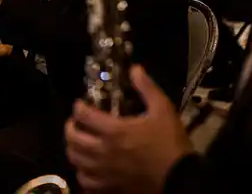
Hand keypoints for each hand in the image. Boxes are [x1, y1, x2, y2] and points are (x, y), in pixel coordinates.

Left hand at [65, 66, 194, 192]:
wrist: (181, 177)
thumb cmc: (170, 143)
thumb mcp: (163, 109)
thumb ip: (147, 88)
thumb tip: (135, 69)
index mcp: (114, 131)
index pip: (83, 115)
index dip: (78, 107)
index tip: (81, 104)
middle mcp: (103, 152)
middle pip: (72, 138)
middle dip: (70, 127)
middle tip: (77, 122)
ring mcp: (103, 172)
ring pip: (75, 160)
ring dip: (73, 149)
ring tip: (80, 143)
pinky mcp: (108, 188)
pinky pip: (84, 182)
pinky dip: (82, 173)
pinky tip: (88, 168)